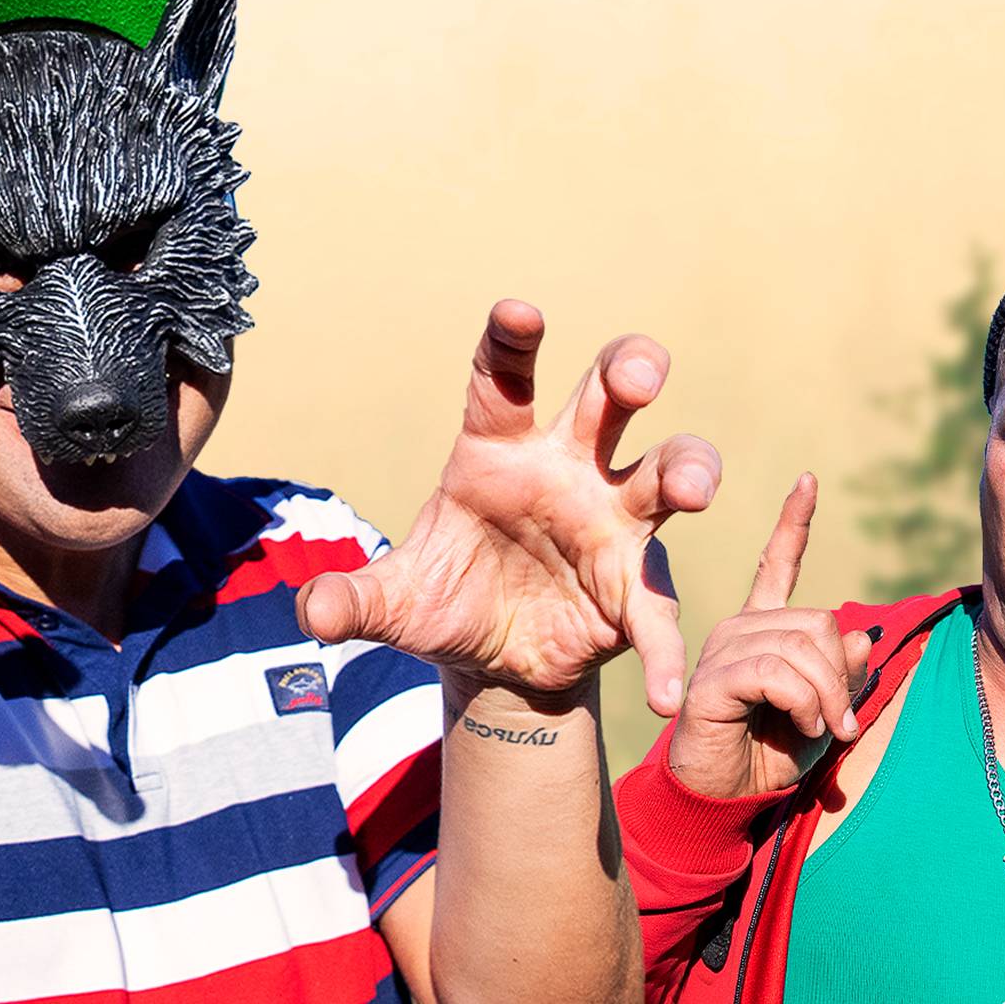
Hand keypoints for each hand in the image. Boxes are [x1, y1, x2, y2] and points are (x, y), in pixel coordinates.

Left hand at [295, 300, 719, 715]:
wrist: (493, 660)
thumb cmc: (450, 596)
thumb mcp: (396, 601)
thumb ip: (354, 600)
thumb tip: (312, 612)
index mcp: (498, 449)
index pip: (504, 379)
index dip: (512, 342)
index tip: (519, 313)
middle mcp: (566, 467)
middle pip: (608, 396)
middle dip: (631, 369)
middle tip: (637, 379)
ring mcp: (612, 519)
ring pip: (666, 468)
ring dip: (688, 469)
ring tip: (692, 493)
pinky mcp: (634, 585)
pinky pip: (659, 608)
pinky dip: (667, 648)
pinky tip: (668, 691)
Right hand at [665, 474, 874, 799]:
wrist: (727, 798)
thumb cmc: (772, 755)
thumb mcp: (824, 712)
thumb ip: (842, 673)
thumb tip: (861, 635)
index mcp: (763, 629)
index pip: (777, 565)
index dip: (793, 523)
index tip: (807, 480)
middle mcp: (738, 629)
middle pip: (819, 621)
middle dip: (840, 676)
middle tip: (842, 721)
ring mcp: (721, 649)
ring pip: (802, 647)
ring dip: (825, 697)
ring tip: (821, 728)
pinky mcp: (713, 679)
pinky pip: (777, 672)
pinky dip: (803, 702)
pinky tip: (798, 724)